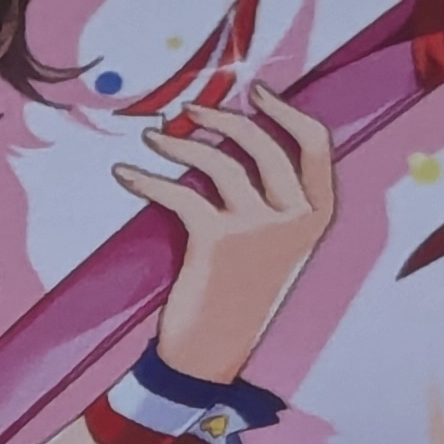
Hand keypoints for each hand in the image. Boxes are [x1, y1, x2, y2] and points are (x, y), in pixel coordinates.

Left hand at [113, 84, 336, 385]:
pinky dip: (146, 180)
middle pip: (265, 144)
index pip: (317, 146)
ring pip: (220, 162)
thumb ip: (272, 196)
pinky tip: (125, 173)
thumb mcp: (273, 243)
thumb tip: (240, 135)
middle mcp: (297, 218)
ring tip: (152, 138)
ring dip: (180, 143)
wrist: (212, 352)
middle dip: (225, 119)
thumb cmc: (239, 293)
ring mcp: (260, 228)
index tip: (255, 91)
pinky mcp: (218, 240)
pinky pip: (179, 192)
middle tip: (191, 109)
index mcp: (318, 216)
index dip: (286, 111)